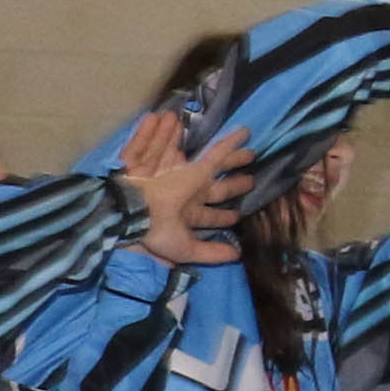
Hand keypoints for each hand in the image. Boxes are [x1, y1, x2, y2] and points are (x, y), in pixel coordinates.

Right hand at [117, 110, 256, 266]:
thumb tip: (237, 257)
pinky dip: (229, 143)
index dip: (224, 216)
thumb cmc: (158, 232)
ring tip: (249, 148)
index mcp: (187, 216)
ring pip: (217, 166)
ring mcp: (192, 179)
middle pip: (219, 188)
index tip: (236, 216)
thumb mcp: (186, 250)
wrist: (137, 210)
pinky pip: (216, 153)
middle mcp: (191, 194)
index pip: (210, 216)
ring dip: (231, 158)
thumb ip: (211, 254)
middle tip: (252, 179)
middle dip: (234, 184)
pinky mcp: (194, 167)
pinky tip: (244, 133)